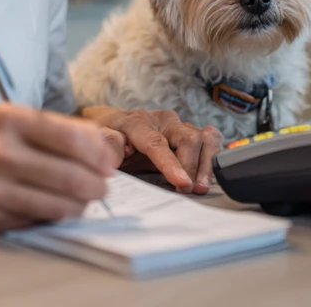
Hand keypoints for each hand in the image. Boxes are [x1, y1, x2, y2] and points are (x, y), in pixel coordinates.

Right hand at [0, 103, 116, 232]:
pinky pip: (35, 220)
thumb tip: (103, 146)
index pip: (74, 137)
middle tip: (102, 187)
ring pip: (60, 204)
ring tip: (81, 200)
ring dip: (79, 205)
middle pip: (73, 175)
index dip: (100, 154)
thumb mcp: (3, 118)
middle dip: (97, 185)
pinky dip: (49, 216)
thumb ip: (51, 129)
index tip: (108, 161)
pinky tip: (49, 207)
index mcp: (8, 119)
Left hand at [80, 107, 222, 194]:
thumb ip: (107, 143)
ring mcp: (178, 125)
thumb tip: (122, 150)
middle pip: (188, 137)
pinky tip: (209, 174)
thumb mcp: (98, 139)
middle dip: (192, 166)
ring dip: (206, 164)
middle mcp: (162, 120)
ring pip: (204, 137)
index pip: (156, 143)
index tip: (182, 182)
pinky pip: (210, 139)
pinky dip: (213, 156)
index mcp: (137, 122)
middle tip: (189, 189)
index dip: (170, 163)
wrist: (115, 125)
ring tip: (201, 187)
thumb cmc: (108, 136)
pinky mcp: (189, 131)